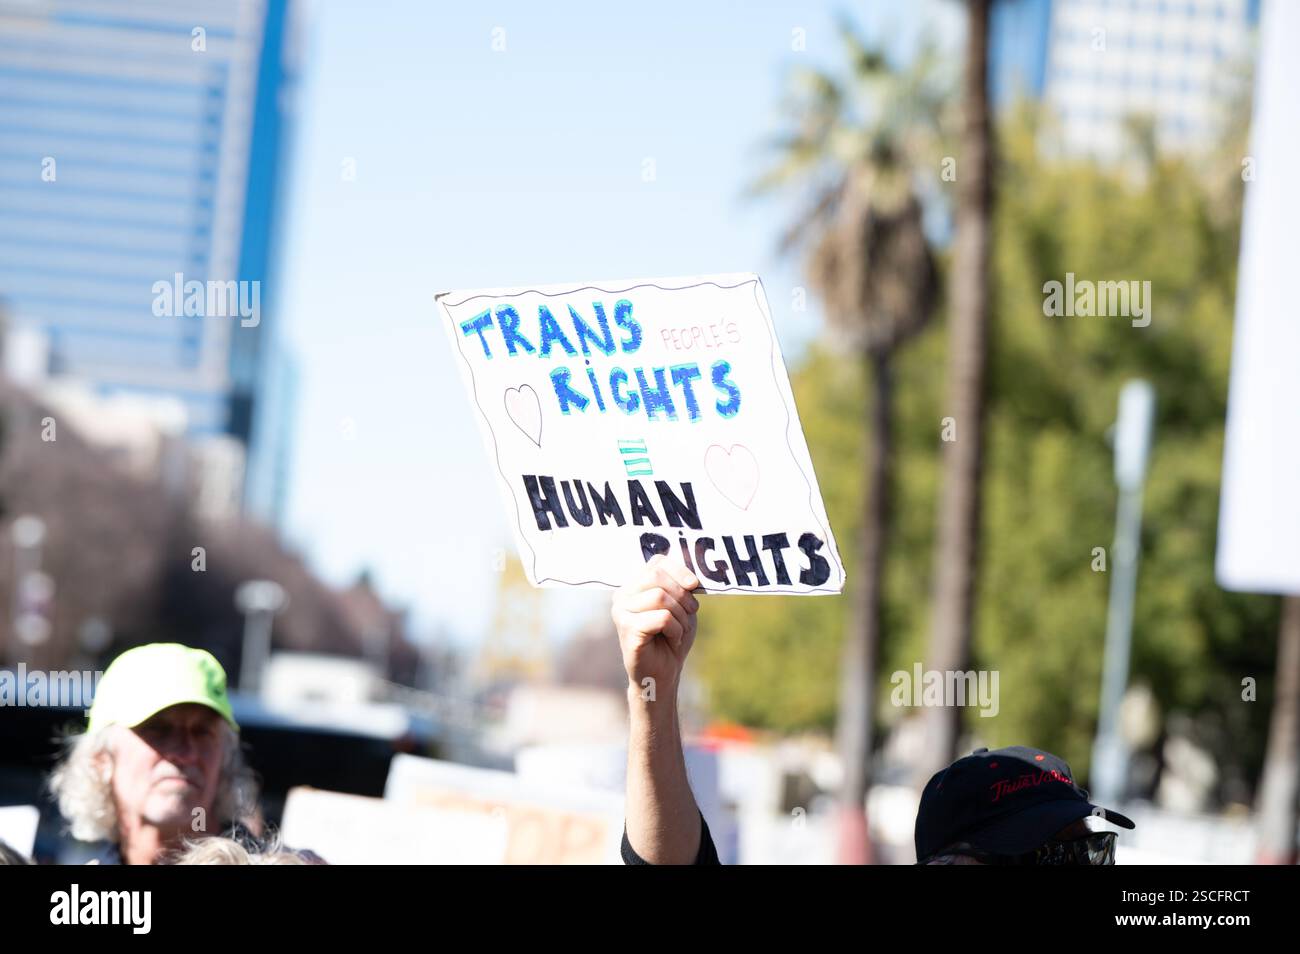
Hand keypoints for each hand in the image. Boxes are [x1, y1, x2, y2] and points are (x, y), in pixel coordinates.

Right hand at [611, 554, 700, 698]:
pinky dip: (675, 629)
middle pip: (657, 576)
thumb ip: (681, 587)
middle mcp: (623, 595)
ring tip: (679, 630)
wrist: (663, 673)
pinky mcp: (627, 629)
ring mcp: (621, 612)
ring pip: (661, 597)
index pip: (656, 562)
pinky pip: (662, 618)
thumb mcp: (681, 606)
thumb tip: (692, 575)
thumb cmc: (672, 638)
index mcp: (634, 586)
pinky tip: (672, 640)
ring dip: (680, 615)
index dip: (679, 570)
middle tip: (689, 613)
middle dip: (682, 594)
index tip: (694, 585)